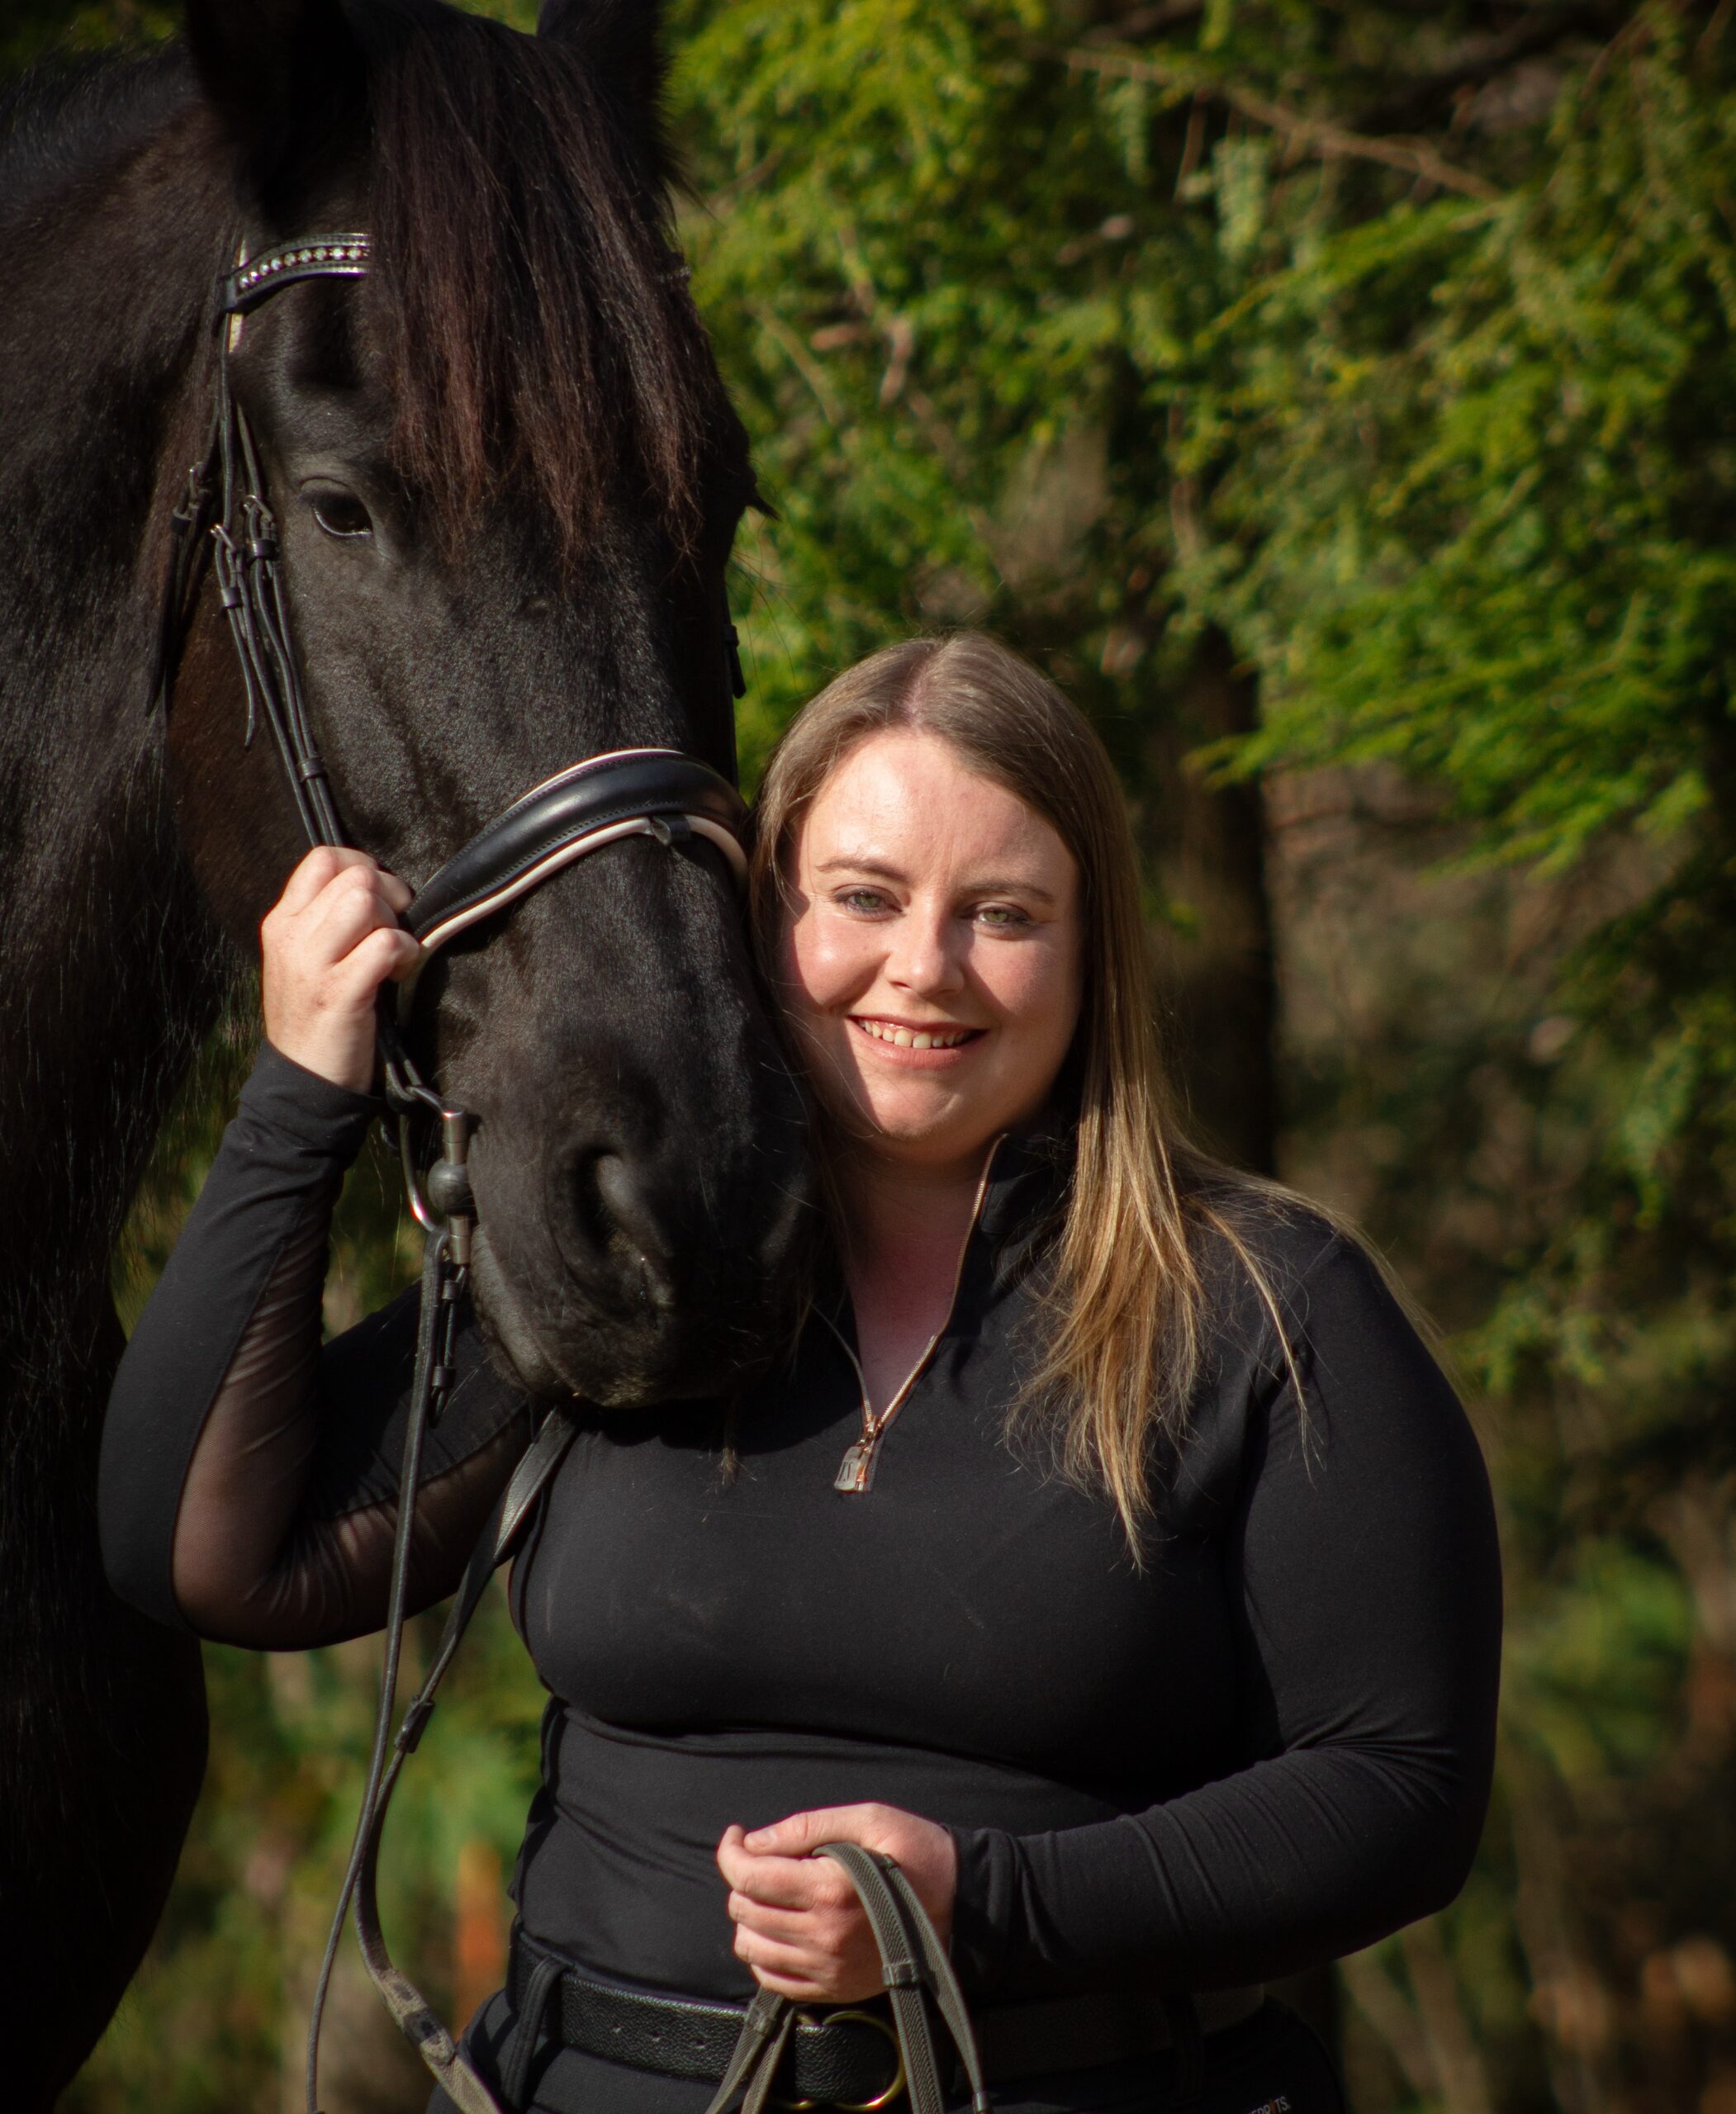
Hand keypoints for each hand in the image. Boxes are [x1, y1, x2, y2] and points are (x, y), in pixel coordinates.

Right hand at [260, 847, 419, 1090]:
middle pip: (354, 875)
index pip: (324, 858)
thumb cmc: (315, 1017)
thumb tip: (374, 886)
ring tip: (392, 954)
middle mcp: (290, 935)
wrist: (302, 1081)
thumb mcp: (303, 960)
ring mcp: (312, 964)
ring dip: (394, 923)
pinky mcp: (338, 992)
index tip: (381, 899)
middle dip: (390, 895)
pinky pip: (384, 943)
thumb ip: (325, 920)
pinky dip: (404, 953)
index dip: (364, 866)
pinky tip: (397, 974)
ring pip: (365, 899)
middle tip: (394, 930)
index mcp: (281, 922)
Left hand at [717, 1803, 957, 2002]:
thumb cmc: (915, 1852)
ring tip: (772, 1895)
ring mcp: (827, 1968)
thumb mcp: (867, 1818)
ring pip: (751, 1948)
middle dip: (742, 1879)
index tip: (738, 1835)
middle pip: (745, 1911)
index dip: (731, 1851)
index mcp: (828, 1888)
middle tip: (763, 1860)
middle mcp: (822, 1935)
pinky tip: (781, 1929)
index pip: (750, 1877)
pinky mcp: (834, 1988)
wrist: (961, 1906)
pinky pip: (773, 1980)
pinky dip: (764, 1953)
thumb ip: (807, 1826)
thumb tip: (755, 1841)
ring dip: (750, 1917)